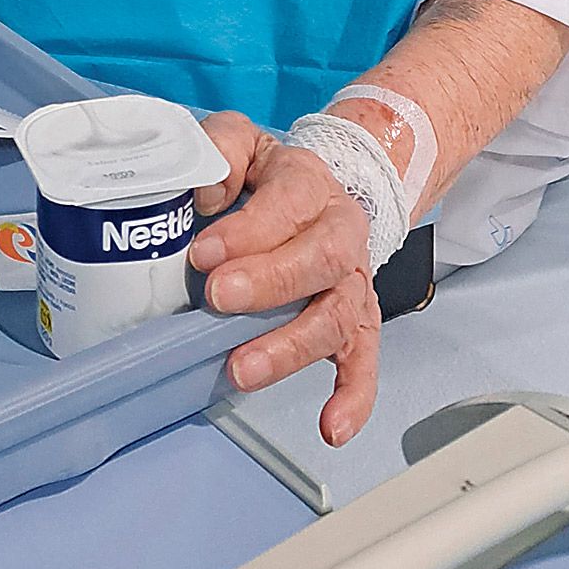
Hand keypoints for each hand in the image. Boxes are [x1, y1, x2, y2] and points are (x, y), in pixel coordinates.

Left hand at [190, 111, 380, 447]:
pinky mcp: (357, 324)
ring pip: (337, 317)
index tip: (203, 253)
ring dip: (291, 347)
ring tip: (241, 368)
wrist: (318, 194)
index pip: (288, 203)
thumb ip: (220, 148)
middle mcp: (342, 233)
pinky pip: (365, 363)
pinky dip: (355, 397)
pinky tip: (332, 426)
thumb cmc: (266, 177)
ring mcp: (352, 283)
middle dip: (270, 282)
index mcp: (310, 183)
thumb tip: (209, 189)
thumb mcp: (240, 141)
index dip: (248, 230)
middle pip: (322, 259)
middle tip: (218, 298)